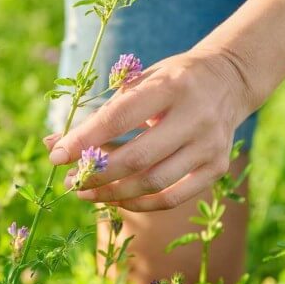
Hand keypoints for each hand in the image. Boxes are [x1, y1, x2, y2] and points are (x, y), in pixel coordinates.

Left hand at [47, 49, 254, 210]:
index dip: (85, 140)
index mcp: (172, 86)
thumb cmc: (172, 80)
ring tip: (86, 193)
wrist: (230, 80)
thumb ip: (101, 113)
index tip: (56, 156)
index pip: (119, 118)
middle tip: (70, 182)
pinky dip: (140, 203)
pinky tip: (117, 200)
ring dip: (113, 193)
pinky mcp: (217, 167)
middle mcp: (196, 116)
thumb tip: (54, 144)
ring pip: (153, 183)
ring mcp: (210, 145)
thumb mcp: (140, 82)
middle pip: (137, 158)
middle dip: (97, 175)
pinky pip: (172, 197)